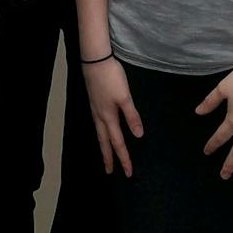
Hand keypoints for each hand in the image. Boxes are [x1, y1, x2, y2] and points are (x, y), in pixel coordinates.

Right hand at [83, 56, 142, 177]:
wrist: (95, 60)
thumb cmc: (111, 78)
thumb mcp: (125, 97)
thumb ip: (131, 116)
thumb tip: (138, 136)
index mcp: (108, 117)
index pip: (118, 143)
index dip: (124, 158)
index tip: (128, 172)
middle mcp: (99, 116)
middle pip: (104, 142)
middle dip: (108, 157)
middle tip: (109, 172)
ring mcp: (95, 108)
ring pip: (99, 133)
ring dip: (103, 146)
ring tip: (105, 155)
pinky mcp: (94, 101)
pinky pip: (97, 124)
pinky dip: (100, 133)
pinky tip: (102, 130)